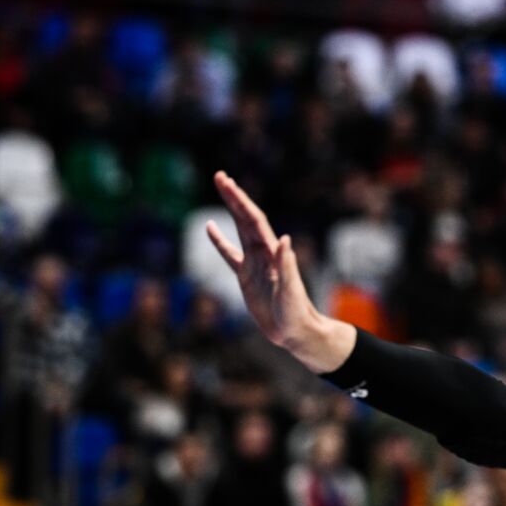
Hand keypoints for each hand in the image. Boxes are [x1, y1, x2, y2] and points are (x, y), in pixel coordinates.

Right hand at [206, 172, 344, 367]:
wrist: (295, 330)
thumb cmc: (296, 311)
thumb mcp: (291, 289)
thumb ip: (288, 265)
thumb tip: (284, 239)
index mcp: (272, 252)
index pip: (254, 220)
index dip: (241, 201)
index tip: (228, 183)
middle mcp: (263, 252)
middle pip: (246, 218)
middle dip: (233, 197)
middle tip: (220, 176)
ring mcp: (254, 263)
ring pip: (238, 230)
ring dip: (229, 210)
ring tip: (221, 189)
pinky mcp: (246, 277)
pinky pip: (229, 254)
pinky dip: (219, 241)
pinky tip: (210, 228)